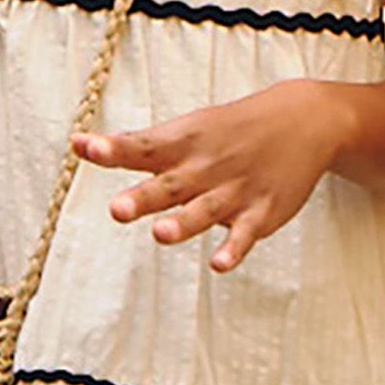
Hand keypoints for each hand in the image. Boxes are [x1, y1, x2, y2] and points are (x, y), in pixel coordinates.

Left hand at [79, 82, 361, 272]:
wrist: (305, 120)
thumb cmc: (231, 129)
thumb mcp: (187, 128)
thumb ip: (136, 145)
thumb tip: (80, 145)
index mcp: (184, 142)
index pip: (142, 146)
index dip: (113, 149)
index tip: (85, 147)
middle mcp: (206, 166)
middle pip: (169, 185)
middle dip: (143, 198)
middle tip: (117, 208)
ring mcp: (235, 190)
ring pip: (204, 211)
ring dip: (183, 223)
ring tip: (160, 234)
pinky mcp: (261, 212)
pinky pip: (245, 234)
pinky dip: (233, 248)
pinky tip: (219, 264)